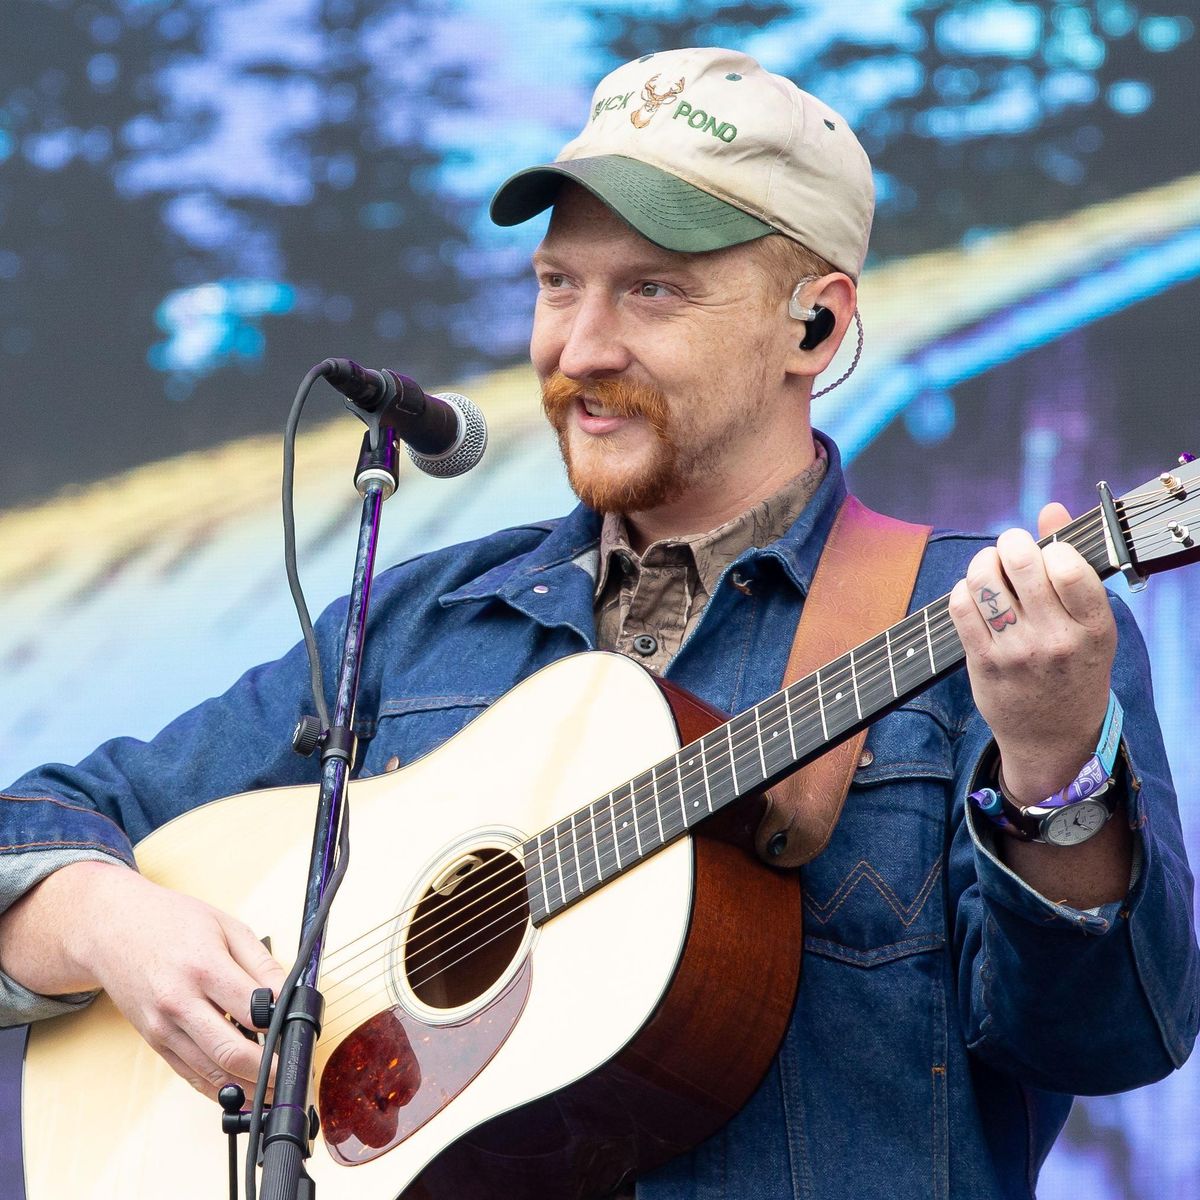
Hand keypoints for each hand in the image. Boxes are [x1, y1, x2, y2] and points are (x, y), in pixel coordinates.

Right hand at [0, 860, 285, 1098]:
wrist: (112, 930)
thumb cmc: (172, 923)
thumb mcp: (227, 927)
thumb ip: (262, 963)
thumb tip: (290, 994)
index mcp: (204, 968)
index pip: (252, 1009)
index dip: (282, 1027)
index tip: (302, 1035)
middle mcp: (179, 1003)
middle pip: (230, 1052)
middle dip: (268, 1071)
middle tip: (295, 1077)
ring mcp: (163, 1028)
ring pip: (210, 1074)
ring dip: (247, 1089)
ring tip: (277, 1092)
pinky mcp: (154, 1042)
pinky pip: (190, 1075)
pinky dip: (218, 1089)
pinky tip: (243, 1093)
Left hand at [948, 502, 1117, 802]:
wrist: (1053, 735)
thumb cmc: (1073, 667)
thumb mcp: (1089, 623)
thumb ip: (1072, 563)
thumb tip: (1051, 508)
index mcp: (1093, 628)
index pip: (1069, 569)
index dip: (1049, 548)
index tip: (1046, 551)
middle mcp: (1056, 641)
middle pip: (1020, 566)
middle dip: (1009, 544)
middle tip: (1009, 547)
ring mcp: (1016, 653)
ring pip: (983, 582)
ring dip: (981, 563)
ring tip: (988, 566)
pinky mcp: (983, 662)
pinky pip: (960, 608)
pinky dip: (962, 589)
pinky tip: (972, 592)